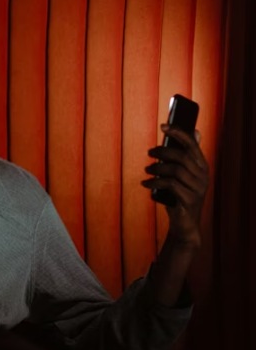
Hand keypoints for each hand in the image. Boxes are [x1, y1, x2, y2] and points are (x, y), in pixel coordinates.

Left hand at [141, 124, 208, 248]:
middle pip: (182, 156)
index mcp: (202, 167)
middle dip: (162, 151)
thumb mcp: (183, 175)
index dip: (179, 133)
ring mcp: (198, 188)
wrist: (184, 224)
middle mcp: (203, 176)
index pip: (192, 145)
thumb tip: (195, 132)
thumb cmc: (179, 195)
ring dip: (157, 168)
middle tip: (149, 153)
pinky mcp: (189, 199)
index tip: (163, 125)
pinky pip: (170, 184)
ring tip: (147, 170)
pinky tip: (146, 184)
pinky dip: (154, 182)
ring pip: (175, 170)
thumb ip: (185, 157)